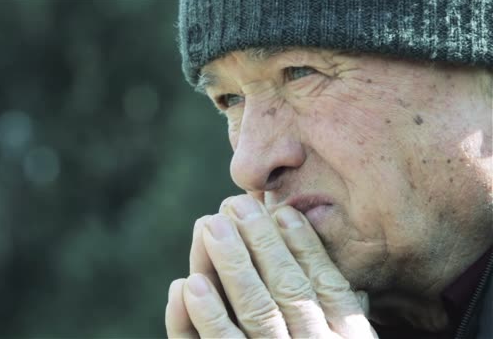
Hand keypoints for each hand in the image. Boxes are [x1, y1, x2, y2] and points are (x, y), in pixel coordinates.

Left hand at [165, 194, 375, 337]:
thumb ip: (336, 306)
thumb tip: (307, 246)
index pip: (325, 283)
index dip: (302, 245)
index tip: (280, 212)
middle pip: (287, 289)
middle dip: (260, 242)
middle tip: (235, 205)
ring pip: (256, 312)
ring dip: (231, 265)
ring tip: (210, 226)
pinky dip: (205, 319)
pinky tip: (188, 285)